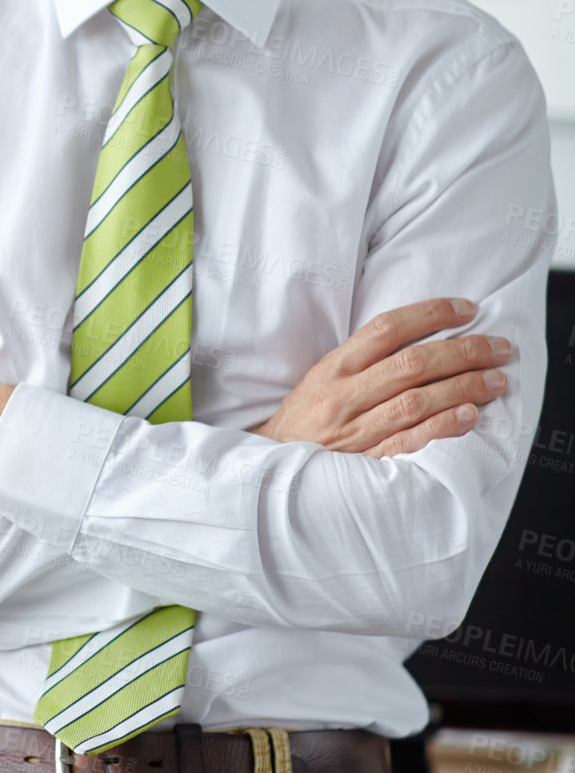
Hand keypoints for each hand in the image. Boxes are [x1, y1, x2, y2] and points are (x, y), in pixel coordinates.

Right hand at [248, 297, 511, 456]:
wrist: (274, 463)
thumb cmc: (306, 418)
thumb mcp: (323, 376)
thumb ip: (363, 358)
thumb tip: (420, 335)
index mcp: (334, 367)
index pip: (386, 328)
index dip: (430, 314)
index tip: (467, 309)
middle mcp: (345, 395)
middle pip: (411, 364)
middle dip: (463, 351)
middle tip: (498, 347)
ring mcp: (355, 429)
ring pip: (416, 401)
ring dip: (462, 388)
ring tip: (495, 380)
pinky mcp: (365, 462)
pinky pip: (408, 442)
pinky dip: (440, 427)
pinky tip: (467, 416)